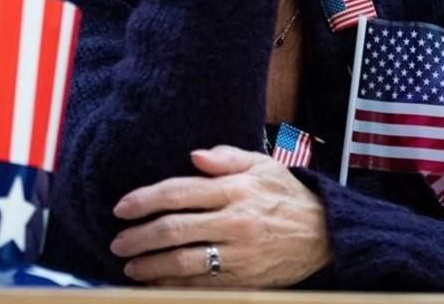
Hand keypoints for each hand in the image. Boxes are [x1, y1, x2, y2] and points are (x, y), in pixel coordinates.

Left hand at [110, 145, 331, 287]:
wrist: (325, 234)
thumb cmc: (288, 196)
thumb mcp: (263, 165)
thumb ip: (226, 158)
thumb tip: (193, 156)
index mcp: (236, 190)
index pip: (179, 192)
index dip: (145, 200)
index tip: (122, 208)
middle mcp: (235, 222)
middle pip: (175, 230)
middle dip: (139, 237)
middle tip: (118, 242)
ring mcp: (239, 255)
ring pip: (184, 263)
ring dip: (151, 266)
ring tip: (130, 266)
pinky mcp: (244, 280)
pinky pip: (202, 287)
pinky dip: (174, 287)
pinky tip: (156, 284)